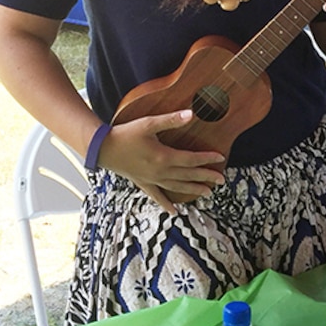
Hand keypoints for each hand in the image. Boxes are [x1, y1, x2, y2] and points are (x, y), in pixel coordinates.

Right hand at [98, 109, 225, 212]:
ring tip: (207, 193)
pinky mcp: (142, 183)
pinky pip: (157, 196)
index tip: (221, 158)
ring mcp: (151, 180)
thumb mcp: (149, 123)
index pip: (191, 159)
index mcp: (164, 157)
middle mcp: (160, 172)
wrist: (103, 148)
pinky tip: (175, 211)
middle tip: (222, 180)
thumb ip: (171, 120)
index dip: (207, 159)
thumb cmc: (126, 134)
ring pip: (177, 187)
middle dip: (206, 177)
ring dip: (193, 189)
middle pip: (188, 175)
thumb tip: (192, 114)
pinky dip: (166, 204)